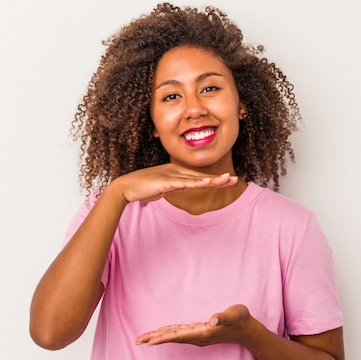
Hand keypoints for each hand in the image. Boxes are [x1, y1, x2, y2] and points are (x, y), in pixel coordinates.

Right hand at [113, 163, 237, 203]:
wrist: (126, 188)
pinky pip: (184, 183)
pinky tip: (207, 183)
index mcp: (175, 172)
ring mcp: (171, 175)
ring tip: (227, 180)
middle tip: (234, 179)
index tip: (227, 180)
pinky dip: (197, 183)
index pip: (197, 177)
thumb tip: (184, 187)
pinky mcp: (166, 182)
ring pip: (196, 178)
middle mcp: (175, 171)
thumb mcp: (163, 188)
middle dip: (218, 178)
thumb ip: (174, 186)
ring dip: (212, 180)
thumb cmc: (142, 188)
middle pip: (200, 176)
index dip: (213, 179)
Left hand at [135, 304, 254, 346]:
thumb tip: (213, 320)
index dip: (164, 338)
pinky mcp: (198, 332)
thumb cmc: (241, 320)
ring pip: (174, 337)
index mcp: (204, 332)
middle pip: (172, 338)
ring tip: (143, 338)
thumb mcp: (235, 314)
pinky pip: (179, 334)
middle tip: (137, 341)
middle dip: (155, 339)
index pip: (180, 336)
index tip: (150, 342)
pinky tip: (160, 332)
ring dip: (158, 337)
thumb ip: (224, 316)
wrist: (247, 330)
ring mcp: (198, 336)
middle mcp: (198, 337)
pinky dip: (168, 333)